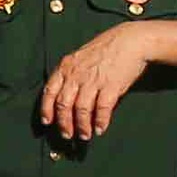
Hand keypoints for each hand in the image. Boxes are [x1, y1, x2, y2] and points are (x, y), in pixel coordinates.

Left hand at [39, 23, 152, 141]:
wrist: (130, 41)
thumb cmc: (105, 50)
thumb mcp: (80, 58)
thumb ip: (71, 74)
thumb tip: (63, 96)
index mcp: (66, 67)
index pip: (49, 91)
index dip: (46, 109)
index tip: (47, 123)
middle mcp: (76, 75)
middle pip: (64, 104)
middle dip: (64, 123)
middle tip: (67, 135)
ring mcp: (93, 80)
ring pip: (81, 109)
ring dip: (82, 126)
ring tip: (85, 136)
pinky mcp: (111, 86)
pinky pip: (102, 109)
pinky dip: (101, 121)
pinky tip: (101, 129)